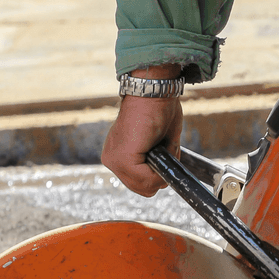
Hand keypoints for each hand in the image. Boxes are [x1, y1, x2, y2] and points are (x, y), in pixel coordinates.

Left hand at [101, 65, 183, 196]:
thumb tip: (165, 178)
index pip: (138, 182)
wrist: (153, 91)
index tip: (165, 158)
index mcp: (117, 154)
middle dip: (158, 178)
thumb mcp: (160, 143)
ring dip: (160, 174)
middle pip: (141, 188)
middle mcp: (111, 159)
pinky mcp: (123, 159)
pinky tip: (161, 153)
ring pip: (144, 186)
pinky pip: (146, 179)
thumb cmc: (159, 109)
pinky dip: (159, 172)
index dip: (156, 177)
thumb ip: (159, 161)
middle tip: (166, 156)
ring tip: (163, 150)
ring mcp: (114, 160)